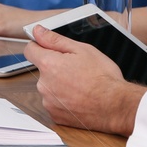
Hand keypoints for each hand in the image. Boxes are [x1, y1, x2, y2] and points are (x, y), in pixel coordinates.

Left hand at [27, 25, 145, 135]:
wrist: (116, 106)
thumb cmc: (103, 78)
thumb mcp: (82, 50)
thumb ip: (55, 39)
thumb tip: (37, 31)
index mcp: (48, 65)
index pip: (30, 50)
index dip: (39, 46)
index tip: (49, 48)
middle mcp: (44, 85)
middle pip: (43, 71)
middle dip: (56, 68)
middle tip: (77, 70)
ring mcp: (49, 102)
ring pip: (50, 88)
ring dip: (60, 86)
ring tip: (81, 86)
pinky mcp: (55, 116)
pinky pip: (55, 104)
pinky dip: (64, 101)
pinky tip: (80, 99)